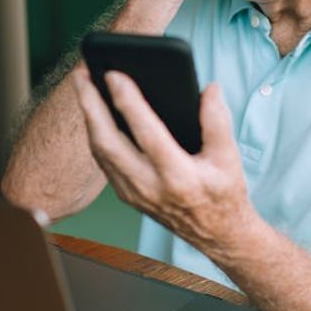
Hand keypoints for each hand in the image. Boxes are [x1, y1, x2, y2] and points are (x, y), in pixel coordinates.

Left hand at [71, 67, 254, 254]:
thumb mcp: (229, 158)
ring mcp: (133, 193)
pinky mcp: (126, 195)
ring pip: (100, 152)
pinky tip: (93, 112)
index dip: (128, 101)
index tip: (115, 74)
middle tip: (81, 75)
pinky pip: (103, 161)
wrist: (216, 235)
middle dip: (90, 105)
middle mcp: (149, 187)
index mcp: (178, 177)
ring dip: (88, 117)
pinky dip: (95, 134)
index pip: (146, 132)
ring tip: (83, 86)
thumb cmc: (223, 194)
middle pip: (108, 142)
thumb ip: (218, 121)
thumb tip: (209, 89)